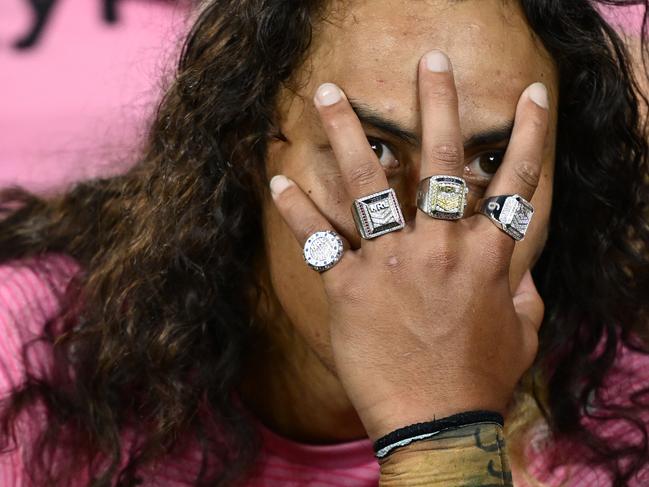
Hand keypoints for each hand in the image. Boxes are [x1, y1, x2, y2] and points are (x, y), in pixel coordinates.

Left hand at [269, 50, 546, 440]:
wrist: (437, 423)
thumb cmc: (480, 381)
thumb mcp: (521, 334)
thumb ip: (523, 295)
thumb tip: (525, 274)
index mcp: (487, 255)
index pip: (515, 181)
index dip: (528, 133)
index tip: (530, 95)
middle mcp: (441, 246)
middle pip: (443, 160)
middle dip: (439, 103)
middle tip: (430, 62)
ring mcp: (393, 261)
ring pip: (369, 181)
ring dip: (348, 132)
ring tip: (328, 94)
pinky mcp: (351, 286)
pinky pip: (320, 238)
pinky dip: (297, 209)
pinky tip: (278, 179)